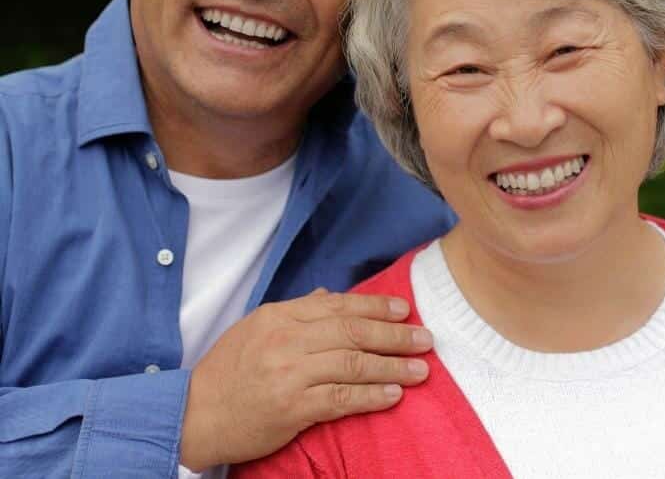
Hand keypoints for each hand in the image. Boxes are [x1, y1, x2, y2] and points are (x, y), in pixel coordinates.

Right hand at [179, 289, 432, 470]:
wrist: (193, 415)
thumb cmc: (227, 370)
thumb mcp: (256, 328)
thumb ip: (297, 310)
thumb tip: (331, 295)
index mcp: (280, 316)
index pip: (339, 306)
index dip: (376, 307)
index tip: (405, 310)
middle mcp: (286, 340)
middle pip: (352, 332)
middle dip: (394, 335)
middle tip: (425, 339)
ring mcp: (288, 374)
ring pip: (352, 364)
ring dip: (392, 366)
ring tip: (420, 369)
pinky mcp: (291, 408)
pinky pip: (340, 398)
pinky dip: (370, 396)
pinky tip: (394, 394)